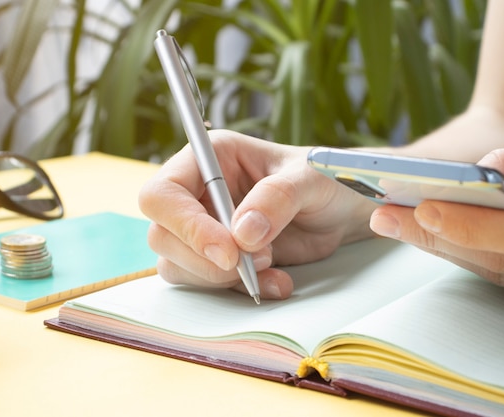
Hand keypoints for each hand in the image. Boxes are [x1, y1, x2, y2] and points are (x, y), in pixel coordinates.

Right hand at [139, 130, 376, 299]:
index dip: (185, 224)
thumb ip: (277, 198)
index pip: (164, 193)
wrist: (341, 209)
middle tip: (255, 260)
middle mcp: (198, 192)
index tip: (227, 250)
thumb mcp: (309, 179)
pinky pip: (208, 283)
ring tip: (270, 265)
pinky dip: (240, 290)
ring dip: (221, 277)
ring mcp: (205, 227)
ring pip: (177, 264)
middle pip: (162, 234)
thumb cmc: (324, 178)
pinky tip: (277, 280)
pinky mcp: (219, 257)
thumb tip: (242, 233)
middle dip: (204, 258)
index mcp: (211, 157)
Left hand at [369, 142, 503, 323]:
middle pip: (496, 260)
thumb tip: (483, 169)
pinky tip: (432, 235)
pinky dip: (466, 254)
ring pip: (494, 272)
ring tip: (393, 222)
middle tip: (383, 215)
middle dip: (433, 237)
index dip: (474, 226)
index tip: (423, 208)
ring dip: (440, 247)